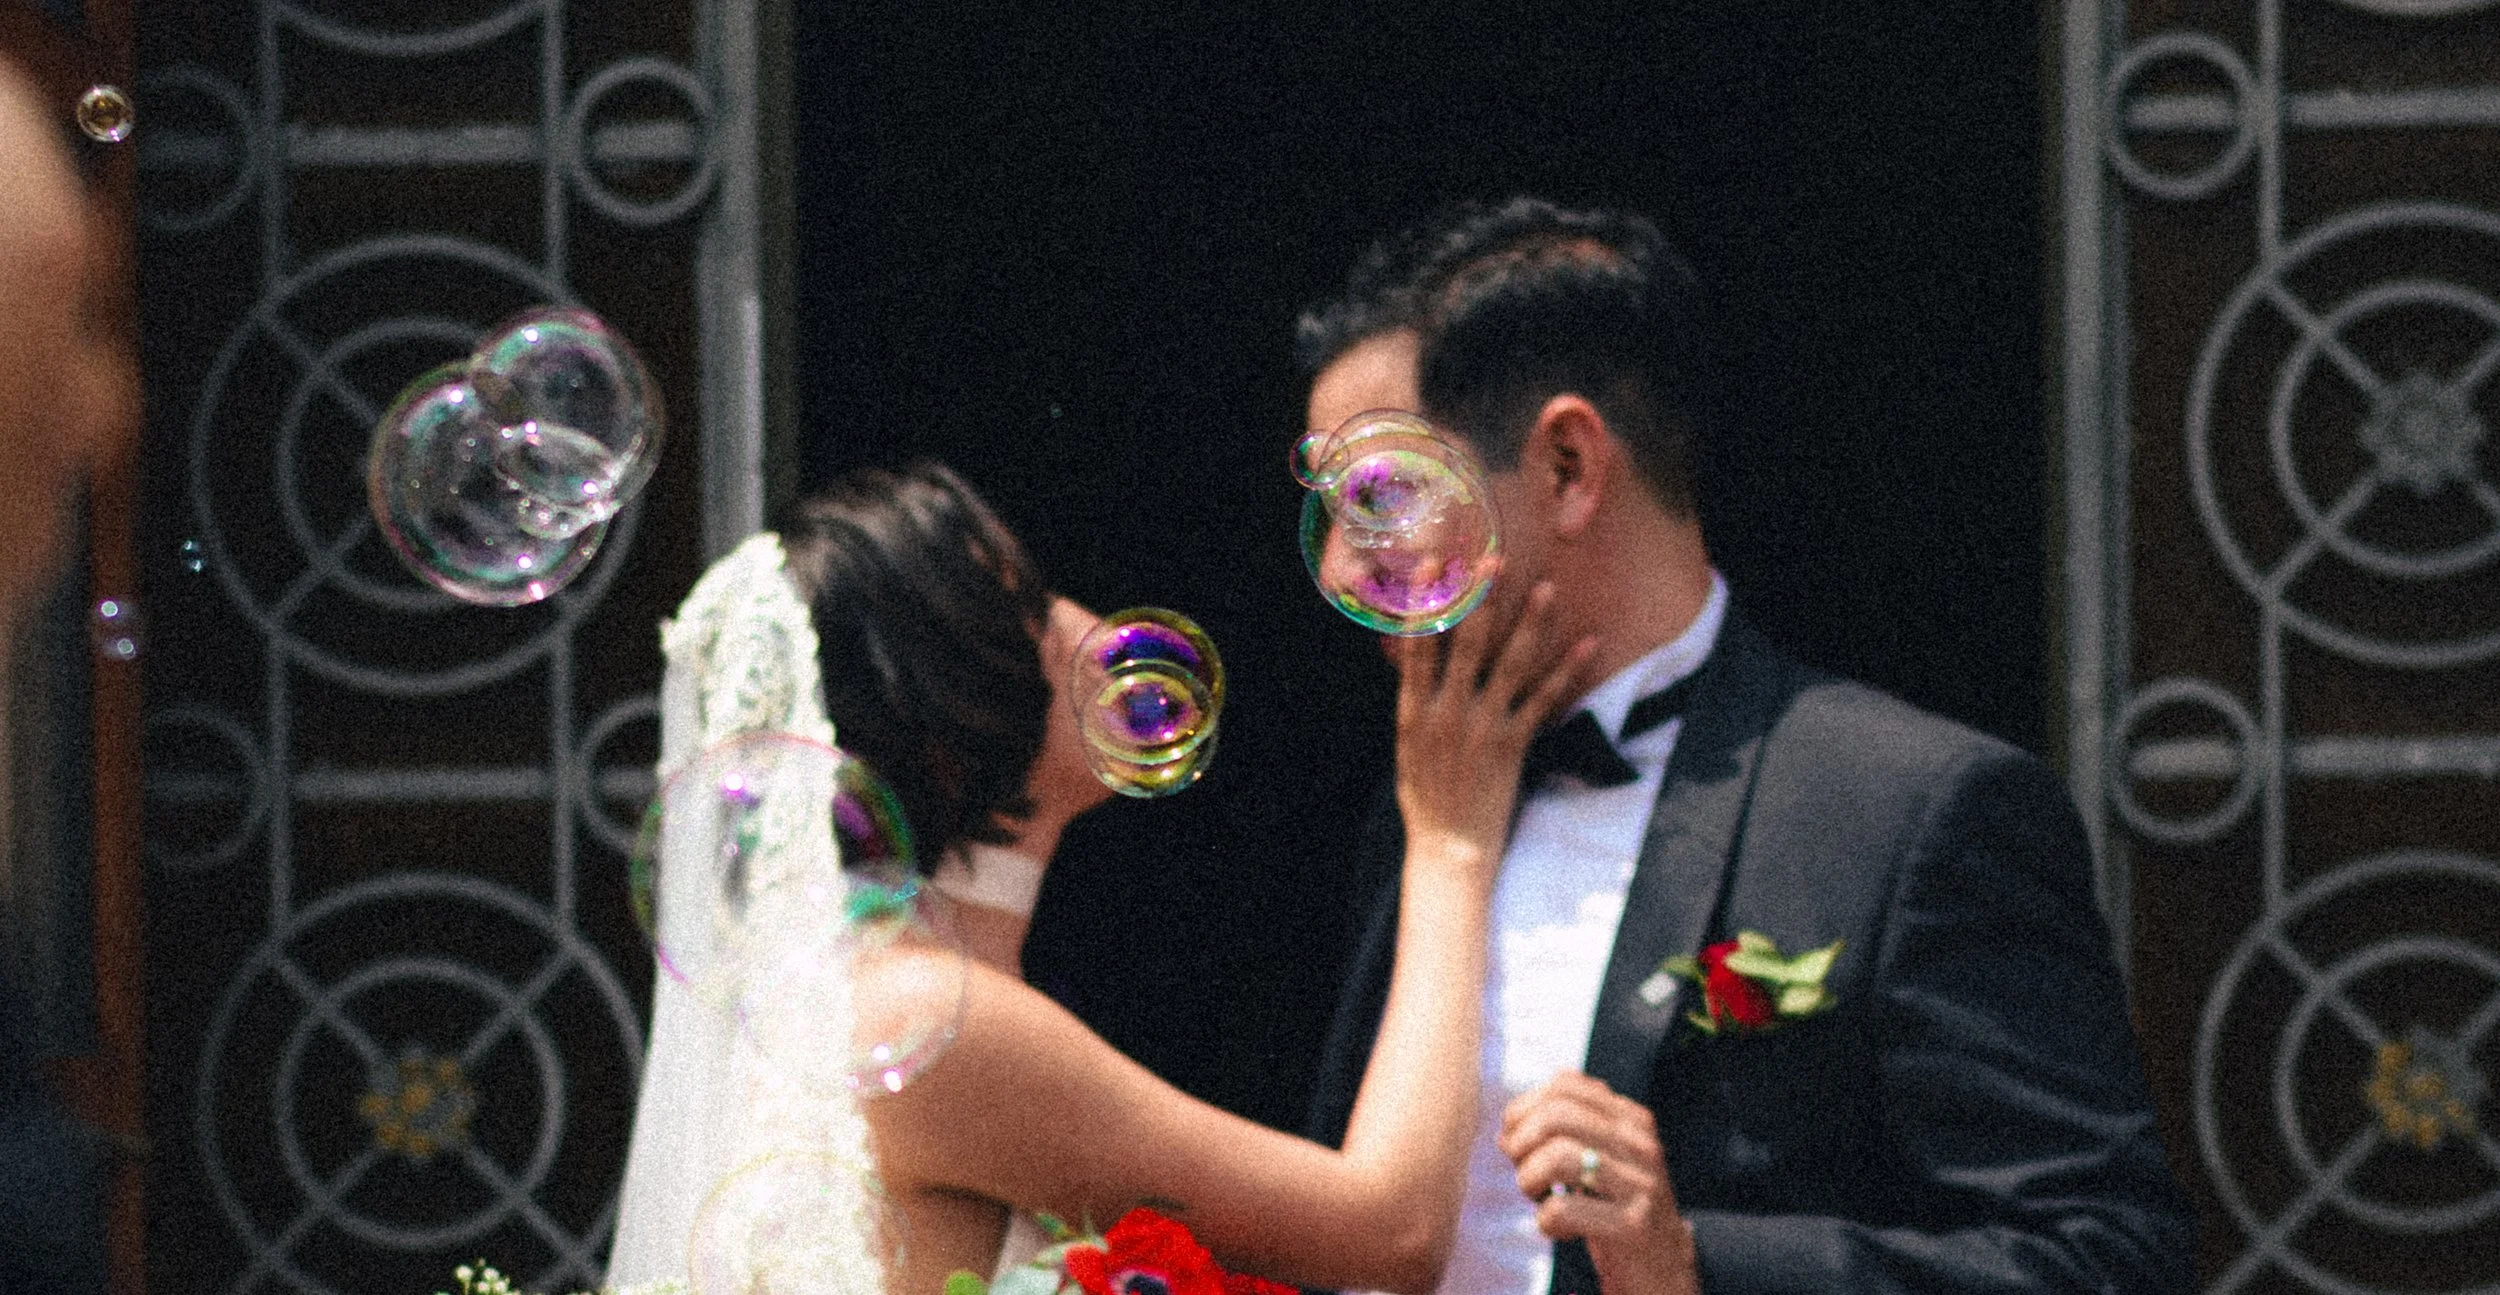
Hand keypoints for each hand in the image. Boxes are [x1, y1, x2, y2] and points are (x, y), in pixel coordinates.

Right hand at [1391, 578, 1590, 885]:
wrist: (1449, 847)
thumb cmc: (1425, 796)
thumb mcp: (1407, 745)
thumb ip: (1415, 700)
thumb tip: (1416, 659)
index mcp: (1413, 710)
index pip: (1419, 646)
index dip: (1428, 603)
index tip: (1436, 565)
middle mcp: (1447, 712)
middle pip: (1468, 644)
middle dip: (1483, 598)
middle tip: (1497, 558)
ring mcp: (1482, 727)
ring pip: (1510, 665)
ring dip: (1531, 623)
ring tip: (1547, 589)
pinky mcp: (1513, 744)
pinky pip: (1545, 700)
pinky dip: (1567, 671)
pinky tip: (1586, 644)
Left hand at [1499, 1072, 1699, 1294]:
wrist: (1665, 1273)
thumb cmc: (1618, 1214)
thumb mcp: (1600, 1163)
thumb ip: (1562, 1137)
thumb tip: (1505, 1133)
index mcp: (1632, 1121)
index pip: (1566, 1084)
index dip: (1525, 1109)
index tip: (1519, 1142)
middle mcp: (1641, 1145)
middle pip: (1556, 1115)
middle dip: (1521, 1142)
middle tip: (1522, 1172)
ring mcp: (1641, 1185)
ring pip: (1557, 1156)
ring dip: (1529, 1180)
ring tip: (1538, 1199)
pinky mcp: (1633, 1227)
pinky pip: (1562, 1209)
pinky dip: (1545, 1221)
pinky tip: (1559, 1229)